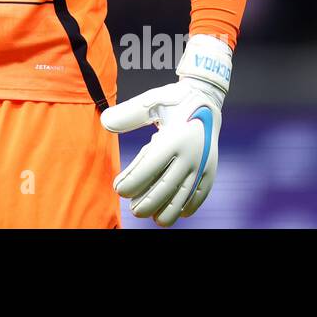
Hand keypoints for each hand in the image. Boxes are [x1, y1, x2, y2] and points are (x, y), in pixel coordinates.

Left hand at [99, 34, 231, 226]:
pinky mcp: (212, 168)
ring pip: (185, 195)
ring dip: (169, 210)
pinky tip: (179, 213)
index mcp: (174, 138)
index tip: (119, 190)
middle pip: (166, 187)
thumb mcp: (150, 102)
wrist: (207, 97)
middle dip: (148, 203)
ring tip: (155, 219)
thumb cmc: (173, 100)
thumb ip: (127, 114)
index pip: (150, 167)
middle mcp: (191, 153)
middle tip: (133, 210)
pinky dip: (191, 205)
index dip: (133, 182)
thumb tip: (104, 122)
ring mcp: (203, 163)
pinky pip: (201, 192)